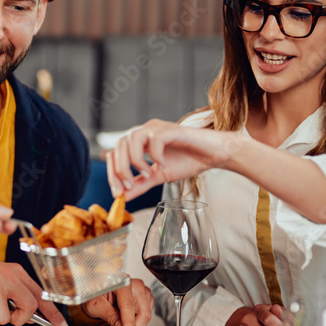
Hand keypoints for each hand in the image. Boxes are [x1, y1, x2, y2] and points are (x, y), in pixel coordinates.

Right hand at [0, 256, 67, 325]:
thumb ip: (16, 293)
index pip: (40, 294)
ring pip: (4, 318)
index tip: (61, 325)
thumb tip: (29, 315)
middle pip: (29, 307)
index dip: (52, 312)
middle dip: (19, 318)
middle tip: (7, 314)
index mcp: (15, 271)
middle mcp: (7, 275)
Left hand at [80, 278, 153, 325]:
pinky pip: (147, 314)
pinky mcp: (145, 297)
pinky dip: (138, 323)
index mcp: (121, 282)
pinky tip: (127, 323)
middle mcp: (134, 284)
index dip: (130, 323)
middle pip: (143, 311)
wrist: (97, 289)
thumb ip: (110, 316)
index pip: (129, 305)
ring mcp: (142, 290)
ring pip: (146, 314)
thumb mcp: (96, 305)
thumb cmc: (95, 293)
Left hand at [106, 119, 245, 199]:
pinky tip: (164, 165)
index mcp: (139, 141)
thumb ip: (140, 184)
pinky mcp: (172, 129)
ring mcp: (158, 128)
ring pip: (132, 139)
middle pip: (119, 145)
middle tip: (129, 187)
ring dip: (135, 161)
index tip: (117, 194)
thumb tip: (122, 197)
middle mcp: (145, 131)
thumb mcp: (159, 176)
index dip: (112, 173)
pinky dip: (155, 155)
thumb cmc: (188, 161)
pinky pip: (154, 139)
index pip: (114, 152)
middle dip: (120, 169)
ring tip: (148, 174)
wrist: (213, 155)